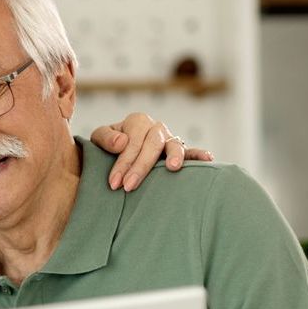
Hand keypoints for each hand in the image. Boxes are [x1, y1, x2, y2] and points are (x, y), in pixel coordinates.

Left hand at [90, 113, 213, 191]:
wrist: (117, 151)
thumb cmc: (108, 146)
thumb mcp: (99, 139)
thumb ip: (105, 138)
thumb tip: (121, 142)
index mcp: (137, 122)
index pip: (131, 142)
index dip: (123, 163)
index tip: (115, 183)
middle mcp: (156, 128)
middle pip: (152, 145)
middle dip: (140, 166)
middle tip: (129, 186)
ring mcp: (170, 139)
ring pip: (173, 145)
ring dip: (175, 155)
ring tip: (173, 167)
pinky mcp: (179, 151)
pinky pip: (191, 151)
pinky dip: (198, 154)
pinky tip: (208, 159)